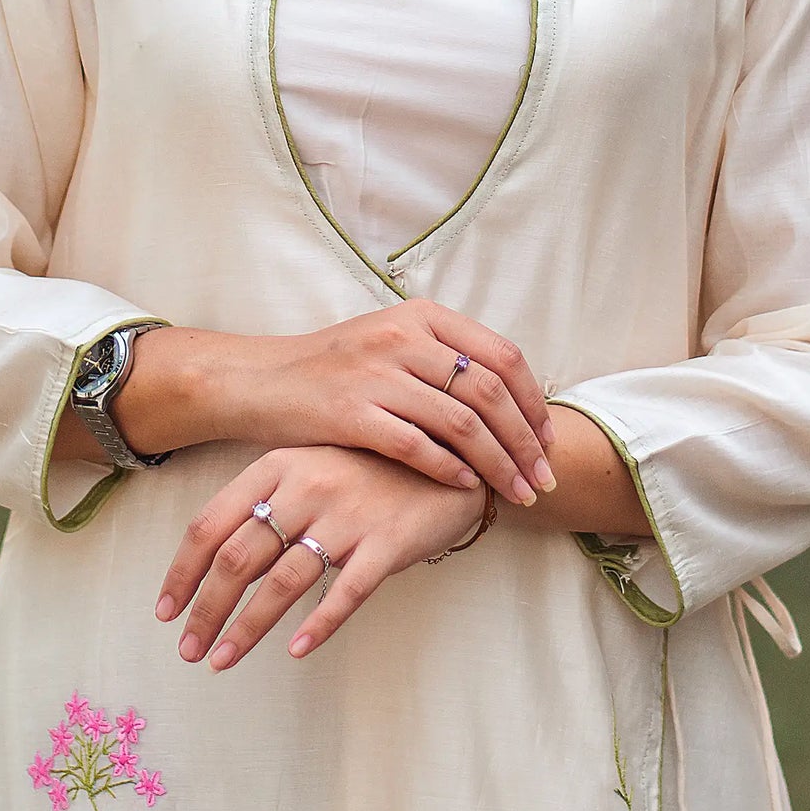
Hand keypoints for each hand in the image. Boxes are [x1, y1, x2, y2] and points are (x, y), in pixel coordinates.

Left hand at [155, 445, 488, 669]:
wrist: (453, 455)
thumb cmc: (371, 467)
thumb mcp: (313, 465)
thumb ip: (269, 499)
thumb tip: (213, 555)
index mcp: (278, 465)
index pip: (211, 523)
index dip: (182, 571)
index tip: (165, 611)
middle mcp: (306, 486)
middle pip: (237, 558)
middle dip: (205, 611)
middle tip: (188, 651)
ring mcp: (347, 514)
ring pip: (281, 582)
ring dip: (245, 629)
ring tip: (222, 661)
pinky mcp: (386, 542)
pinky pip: (345, 592)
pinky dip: (317, 625)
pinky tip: (296, 651)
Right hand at [205, 297, 555, 506]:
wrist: (261, 379)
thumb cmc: (333, 366)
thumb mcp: (391, 338)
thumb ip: (443, 355)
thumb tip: (510, 394)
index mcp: (422, 316)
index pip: (502, 355)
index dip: (533, 402)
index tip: (548, 440)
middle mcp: (404, 338)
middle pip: (490, 391)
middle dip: (525, 442)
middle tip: (544, 479)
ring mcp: (377, 373)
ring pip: (462, 422)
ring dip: (499, 464)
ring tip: (517, 494)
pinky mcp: (352, 412)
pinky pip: (417, 446)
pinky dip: (450, 470)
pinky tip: (466, 487)